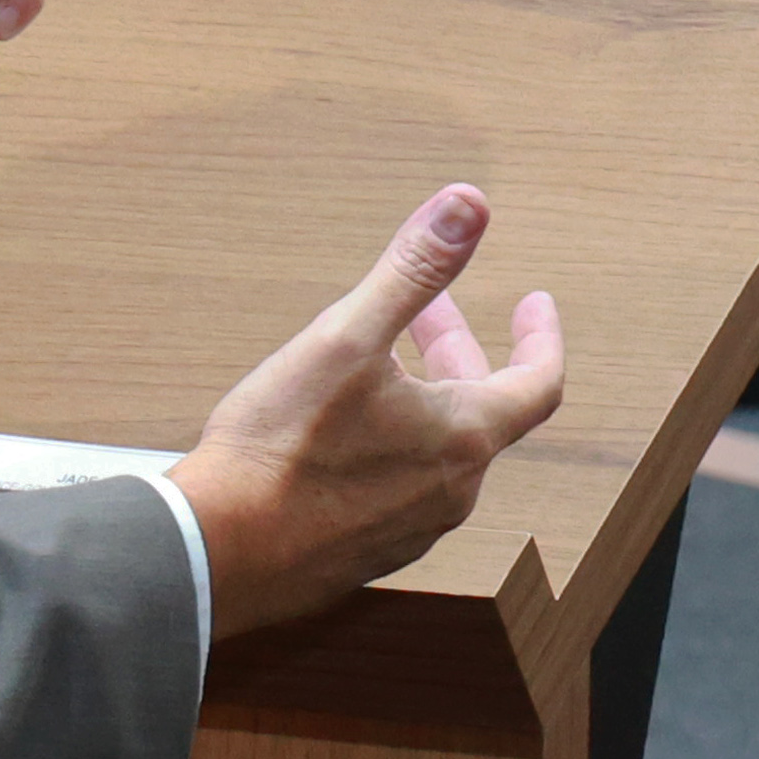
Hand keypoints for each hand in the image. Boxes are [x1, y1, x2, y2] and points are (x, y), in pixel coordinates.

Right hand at [176, 186, 572, 643]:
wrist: (216, 554)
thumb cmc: (281, 452)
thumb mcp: (347, 336)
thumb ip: (415, 270)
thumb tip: (470, 205)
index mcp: (463, 440)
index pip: (539, 384)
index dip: (542, 337)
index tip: (534, 306)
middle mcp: (449, 492)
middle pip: (478, 409)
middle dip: (456, 352)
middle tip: (427, 315)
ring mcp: (408, 529)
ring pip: (437, 449)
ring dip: (421, 397)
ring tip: (377, 364)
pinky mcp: (364, 551)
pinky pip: (399, 486)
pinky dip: (391, 442)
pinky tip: (342, 430)